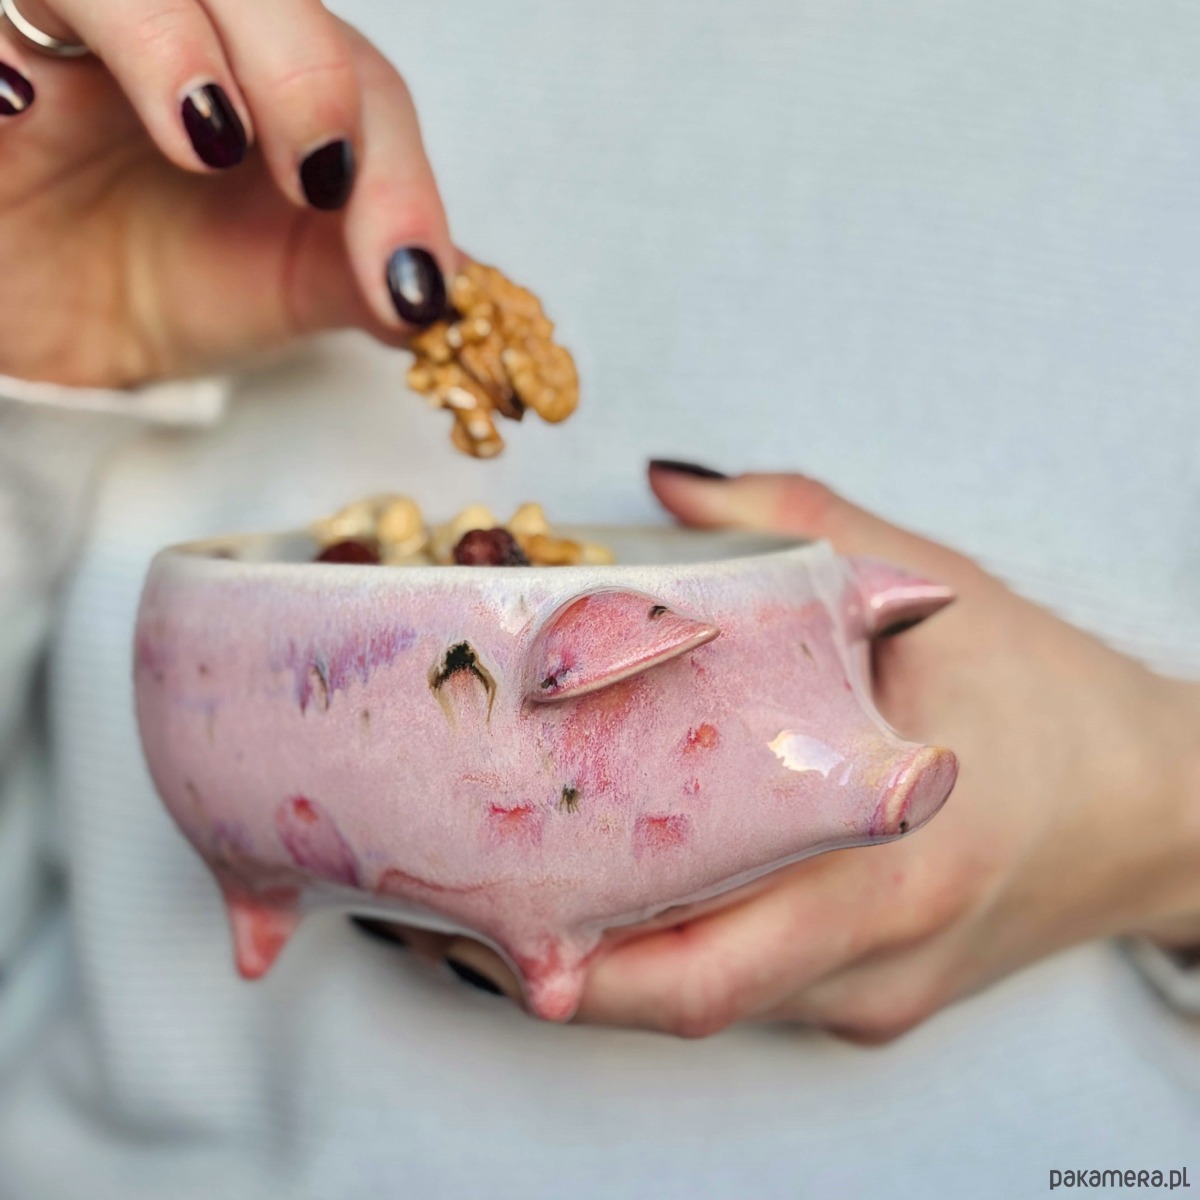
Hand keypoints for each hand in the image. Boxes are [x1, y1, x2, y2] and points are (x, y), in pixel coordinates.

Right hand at [0, 0, 454, 386]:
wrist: (64, 331)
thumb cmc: (177, 284)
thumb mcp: (286, 288)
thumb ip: (361, 279)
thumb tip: (433, 296)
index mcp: (273, 72)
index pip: (357, 75)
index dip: (395, 173)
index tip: (408, 280)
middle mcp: (179, 27)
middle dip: (301, 67)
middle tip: (318, 178)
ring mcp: (69, 34)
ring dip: (166, 33)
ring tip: (204, 136)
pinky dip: (3, 54)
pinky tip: (22, 101)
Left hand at [439, 467, 1199, 1041]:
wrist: (1161, 810)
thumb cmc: (1055, 703)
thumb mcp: (938, 595)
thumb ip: (798, 522)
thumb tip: (669, 486)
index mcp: (896, 866)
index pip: (714, 959)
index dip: (584, 964)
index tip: (480, 928)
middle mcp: (876, 956)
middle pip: (685, 997)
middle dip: (560, 963)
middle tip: (460, 899)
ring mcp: (873, 993)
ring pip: (709, 997)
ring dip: (608, 954)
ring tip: (512, 882)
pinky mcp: (873, 998)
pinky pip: (750, 983)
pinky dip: (674, 943)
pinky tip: (624, 881)